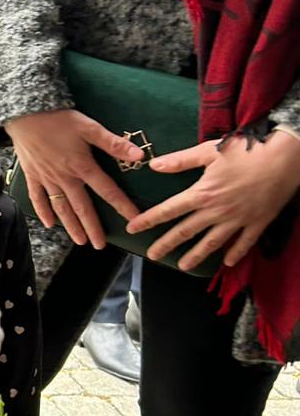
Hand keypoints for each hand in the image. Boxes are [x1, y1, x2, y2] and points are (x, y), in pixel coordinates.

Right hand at [3, 108, 144, 246]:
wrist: (24, 114)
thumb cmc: (58, 119)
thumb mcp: (89, 127)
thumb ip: (113, 144)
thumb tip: (139, 156)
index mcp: (82, 166)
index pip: (107, 191)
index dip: (122, 206)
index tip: (134, 220)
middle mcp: (65, 178)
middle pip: (82, 207)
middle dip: (92, 228)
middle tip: (100, 245)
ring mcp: (47, 179)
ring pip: (61, 208)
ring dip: (71, 226)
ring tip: (80, 241)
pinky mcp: (32, 175)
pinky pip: (37, 198)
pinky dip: (43, 212)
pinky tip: (49, 224)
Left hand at [126, 133, 299, 270]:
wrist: (287, 157)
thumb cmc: (247, 150)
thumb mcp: (210, 151)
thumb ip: (180, 161)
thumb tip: (153, 165)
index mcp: (202, 193)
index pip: (168, 210)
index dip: (148, 220)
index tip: (132, 229)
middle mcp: (217, 211)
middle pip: (186, 232)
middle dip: (166, 244)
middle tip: (152, 256)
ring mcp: (238, 220)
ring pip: (213, 243)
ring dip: (196, 256)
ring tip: (182, 266)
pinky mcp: (258, 222)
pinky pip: (244, 243)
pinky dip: (236, 253)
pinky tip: (227, 262)